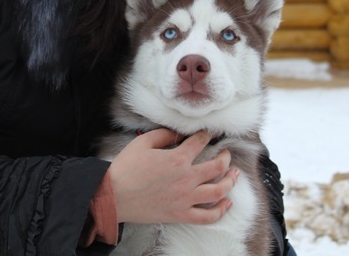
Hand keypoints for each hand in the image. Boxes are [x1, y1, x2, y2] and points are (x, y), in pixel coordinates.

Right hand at [108, 129, 239, 224]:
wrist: (113, 196)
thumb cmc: (126, 168)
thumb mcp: (143, 142)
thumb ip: (164, 134)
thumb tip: (179, 132)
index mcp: (177, 158)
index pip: (201, 142)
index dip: (208, 134)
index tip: (212, 132)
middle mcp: (186, 178)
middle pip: (217, 167)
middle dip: (225, 157)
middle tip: (226, 153)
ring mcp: (185, 198)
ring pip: (219, 191)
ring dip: (231, 181)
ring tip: (235, 175)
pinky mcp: (181, 214)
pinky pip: (207, 216)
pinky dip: (220, 210)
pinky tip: (226, 202)